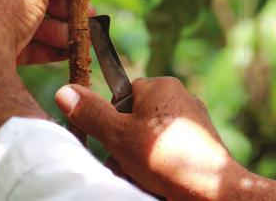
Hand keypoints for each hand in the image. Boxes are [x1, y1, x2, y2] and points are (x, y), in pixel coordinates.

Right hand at [55, 78, 275, 199]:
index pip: (121, 96)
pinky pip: (169, 150)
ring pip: (150, 138)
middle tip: (125, 165)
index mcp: (160, 86)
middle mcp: (180, 97)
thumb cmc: (164, 158)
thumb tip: (64, 91)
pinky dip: (160, 165)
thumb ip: (91, 113)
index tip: (114, 142)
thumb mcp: (117, 136)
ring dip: (139, 158)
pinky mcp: (202, 143)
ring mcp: (193, 121)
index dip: (112, 121)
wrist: (211, 190)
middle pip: (134, 120)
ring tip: (142, 176)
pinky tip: (158, 180)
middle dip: (124, 145)